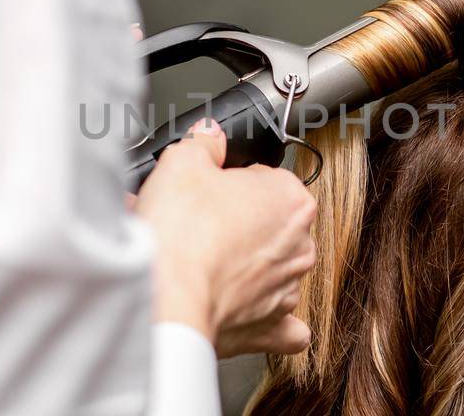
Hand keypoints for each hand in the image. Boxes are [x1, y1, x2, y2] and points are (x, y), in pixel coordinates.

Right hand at [135, 119, 316, 357]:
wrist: (163, 298)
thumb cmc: (179, 233)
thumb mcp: (182, 163)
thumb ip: (202, 143)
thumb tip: (208, 134)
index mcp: (291, 199)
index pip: (266, 179)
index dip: (232, 182)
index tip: (207, 190)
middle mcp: (300, 245)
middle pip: (271, 224)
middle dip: (237, 224)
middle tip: (197, 224)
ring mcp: (288, 289)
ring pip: (275, 271)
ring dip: (246, 268)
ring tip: (199, 264)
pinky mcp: (270, 328)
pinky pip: (284, 327)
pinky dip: (269, 320)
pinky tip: (247, 310)